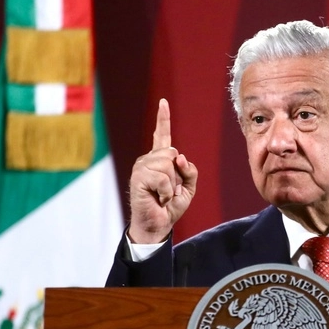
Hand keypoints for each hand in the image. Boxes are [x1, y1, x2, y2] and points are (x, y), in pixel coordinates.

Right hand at [127, 99, 197, 243]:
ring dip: (171, 185)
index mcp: (159, 160)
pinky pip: (162, 178)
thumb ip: (190, 170)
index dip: (163, 119)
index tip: (163, 102)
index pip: (162, 135)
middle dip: (177, 176)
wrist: (158, 225)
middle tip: (169, 191)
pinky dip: (166, 192)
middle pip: (172, 154)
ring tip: (162, 195)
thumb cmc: (170, 207)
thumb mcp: (188, 188)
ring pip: (168, 165)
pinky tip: (158, 198)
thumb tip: (178, 156)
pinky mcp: (138, 178)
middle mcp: (148, 160)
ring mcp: (141, 168)